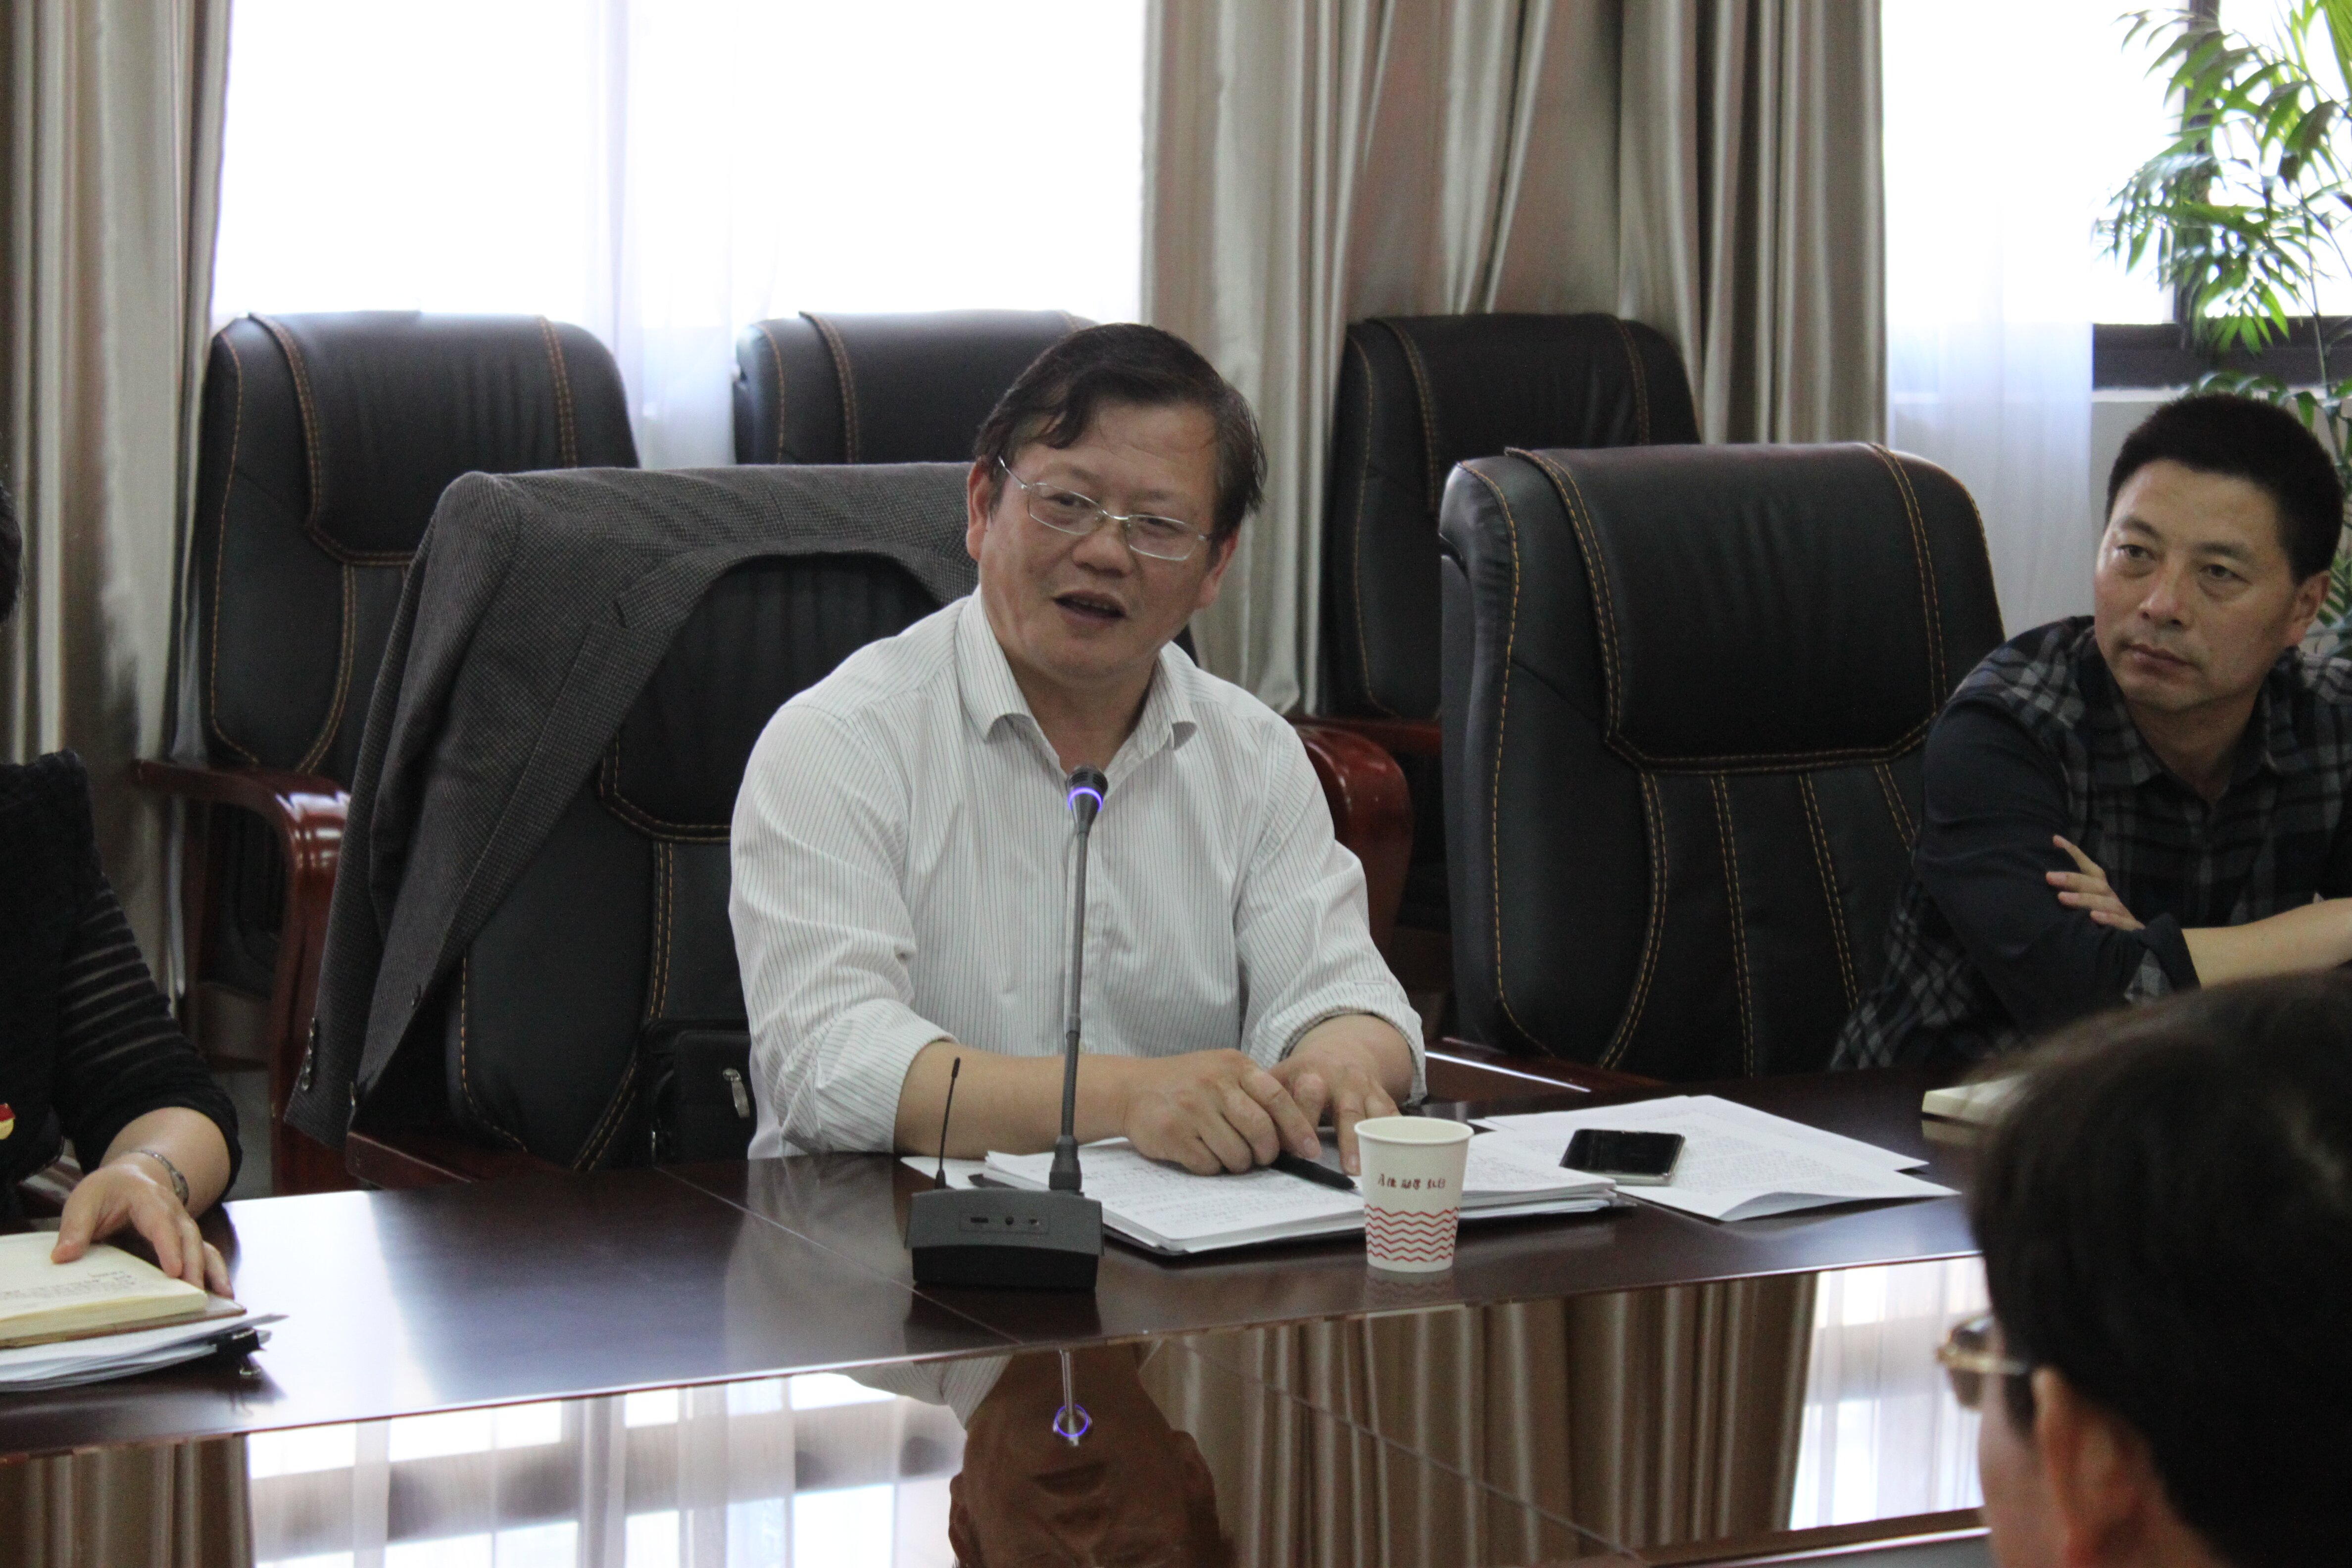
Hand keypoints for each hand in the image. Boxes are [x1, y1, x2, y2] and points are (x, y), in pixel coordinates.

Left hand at [51, 1160, 228, 1294]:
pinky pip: (203, 1253)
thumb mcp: (84, 1201)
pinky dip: (213, 1271)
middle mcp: (173, 1212)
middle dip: (195, 1265)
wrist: (131, 1177)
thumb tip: (63, 1257)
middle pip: (188, 1237)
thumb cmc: (107, 1190)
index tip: (174, 1271)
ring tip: (223, 1295)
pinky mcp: (183, 1240)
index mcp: (148, 1199)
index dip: (169, 1247)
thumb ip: (74, 1228)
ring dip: (212, 1270)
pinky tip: (221, 1291)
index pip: (161, 1224)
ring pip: (202, 1246)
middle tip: (194, 1293)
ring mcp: (182, 1226)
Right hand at [1115, 1050, 1320, 1174]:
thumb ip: (1254, 1092)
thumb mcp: (1222, 1071)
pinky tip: (1200, 1152)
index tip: (1311, 1150)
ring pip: (1236, 1154)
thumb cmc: (1186, 1083)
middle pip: (1260, 1130)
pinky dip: (1210, 1166)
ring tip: (1224, 1151)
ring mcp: (1192, 1108)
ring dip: (1237, 1162)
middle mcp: (1214, 1083)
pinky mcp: (1173, 1133)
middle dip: (1266, 1152)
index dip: (1298, 1127)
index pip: (1277, 1097)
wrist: (1131, 1088)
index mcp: (1233, 1065)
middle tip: (1260, 1157)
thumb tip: (1295, 1131)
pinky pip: (1208, 1164)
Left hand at [1271, 1024, 1404, 1175]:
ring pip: (1372, 1116)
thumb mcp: (1280, 1078)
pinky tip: (1401, 1156)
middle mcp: (1341, 1080)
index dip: (1303, 1124)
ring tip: (1373, 1169)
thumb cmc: (1303, 1077)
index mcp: (1310, 1074)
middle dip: (1347, 1137)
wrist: (1342, 1053)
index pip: (1307, 1100)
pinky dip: (1398, 1135)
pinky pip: (1393, 1117)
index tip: (1300, 1152)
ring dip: (1374, 1142)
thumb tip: (1249, 1139)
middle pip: (1346, 1110)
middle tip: (1347, 1168)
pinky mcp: (1383, 1098)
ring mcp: (1366, 1089)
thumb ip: (1265, 1104)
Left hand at [2049, 836, 2142, 930]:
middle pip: (2095, 884)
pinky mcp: (2131, 931)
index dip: (2074, 853)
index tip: (2055, 839)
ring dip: (2083, 899)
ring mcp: (2122, 914)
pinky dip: (2108, 919)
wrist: (2134, 951)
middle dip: (2072, 879)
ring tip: (2062, 898)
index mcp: (2100, 892)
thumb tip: (2047, 885)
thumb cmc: (2100, 929)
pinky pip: (2121, 923)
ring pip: (2105, 902)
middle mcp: (2111, 899)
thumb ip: (2071, 899)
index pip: (2089, 869)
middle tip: (2049, 877)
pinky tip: (2094, 917)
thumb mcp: (2084, 912)